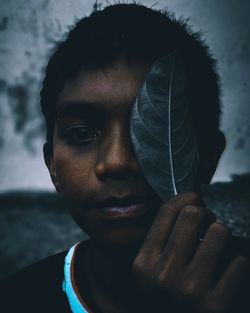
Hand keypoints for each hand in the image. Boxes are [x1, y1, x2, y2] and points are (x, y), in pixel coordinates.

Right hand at [132, 192, 249, 312]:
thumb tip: (188, 206)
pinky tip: (225, 271)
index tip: (195, 196)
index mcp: (144, 262)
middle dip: (205, 213)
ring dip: (220, 235)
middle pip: (193, 215)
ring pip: (218, 232)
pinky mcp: (215, 306)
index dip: (185, 197)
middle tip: (207, 221)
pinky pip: (237, 261)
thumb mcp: (147, 274)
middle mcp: (164, 273)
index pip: (167, 212)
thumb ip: (160, 243)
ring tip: (216, 245)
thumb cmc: (162, 302)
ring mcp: (190, 290)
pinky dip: (235, 262)